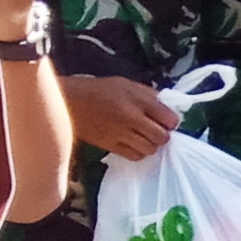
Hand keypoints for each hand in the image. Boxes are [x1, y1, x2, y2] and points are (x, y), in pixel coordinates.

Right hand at [62, 73, 181, 162]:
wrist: (69, 101)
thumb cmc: (99, 90)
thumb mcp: (127, 84)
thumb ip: (149, 95)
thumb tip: (168, 107)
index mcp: (138, 100)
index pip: (170, 119)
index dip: (171, 122)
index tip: (166, 121)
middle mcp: (132, 117)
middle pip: (162, 137)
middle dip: (163, 135)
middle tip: (156, 131)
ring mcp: (121, 133)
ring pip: (150, 149)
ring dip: (151, 145)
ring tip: (144, 137)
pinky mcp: (110, 145)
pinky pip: (134, 156)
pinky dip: (138, 152)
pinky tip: (134, 144)